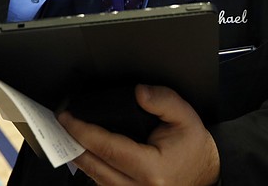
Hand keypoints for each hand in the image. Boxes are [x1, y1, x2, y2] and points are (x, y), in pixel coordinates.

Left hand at [58, 85, 219, 185]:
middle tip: (61, 121)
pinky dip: (91, 166)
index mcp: (152, 169)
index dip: (83, 131)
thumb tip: (138, 91)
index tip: (67, 117)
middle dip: (73, 142)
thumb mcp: (185, 116)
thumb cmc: (194, 147)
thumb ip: (162, 100)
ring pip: (94, 178)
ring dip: (79, 154)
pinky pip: (102, 183)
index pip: (107, 148)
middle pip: (93, 165)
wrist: (206, 173)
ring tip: (67, 133)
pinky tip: (83, 149)